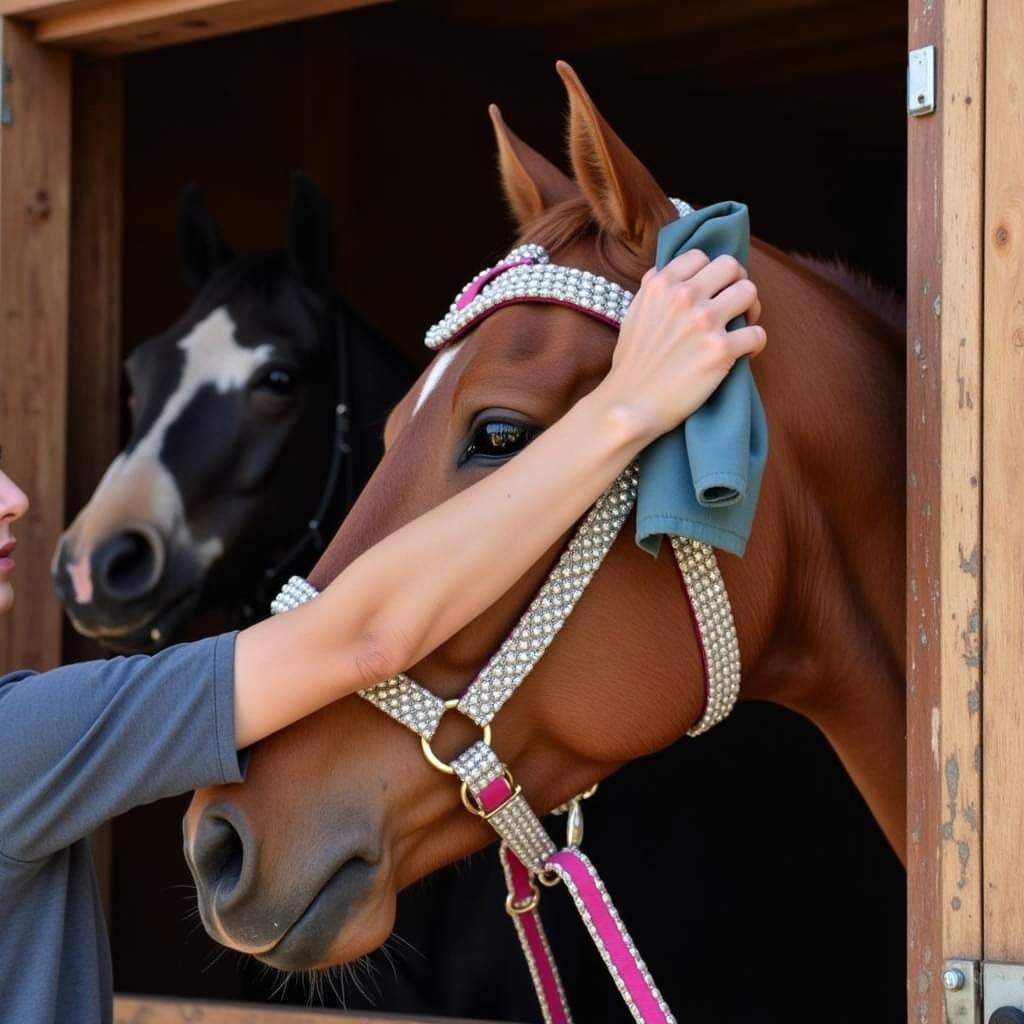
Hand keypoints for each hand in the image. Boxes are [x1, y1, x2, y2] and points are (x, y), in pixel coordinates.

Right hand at [594, 250, 765, 442]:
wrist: (631, 404)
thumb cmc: (632, 365)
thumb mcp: (633, 315)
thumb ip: (652, 291)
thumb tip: (667, 272)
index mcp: (661, 285)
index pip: (700, 256)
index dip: (710, 273)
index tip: (712, 290)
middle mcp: (684, 296)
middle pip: (731, 267)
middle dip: (736, 283)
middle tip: (735, 305)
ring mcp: (704, 321)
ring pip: (749, 292)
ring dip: (751, 309)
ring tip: (743, 326)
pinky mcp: (720, 350)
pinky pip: (757, 334)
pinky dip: (755, 343)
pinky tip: (746, 352)